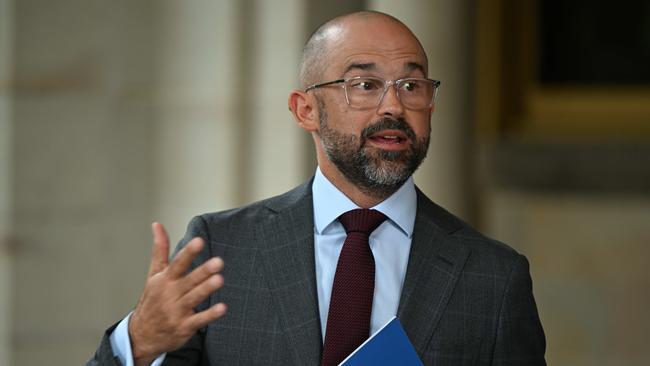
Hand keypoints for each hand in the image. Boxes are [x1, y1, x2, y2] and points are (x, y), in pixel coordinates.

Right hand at [128, 222, 226, 365]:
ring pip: (194, 298)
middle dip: (203, 271)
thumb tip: (157, 224)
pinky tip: (222, 308)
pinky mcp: (184, 327)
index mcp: (165, 280)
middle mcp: (170, 294)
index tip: (199, 241)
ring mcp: (177, 311)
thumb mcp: (153, 275)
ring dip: (206, 289)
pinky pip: (199, 320)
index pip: (177, 263)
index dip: (188, 253)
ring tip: (220, 279)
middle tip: (218, 262)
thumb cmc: (153, 299)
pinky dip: (210, 314)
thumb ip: (160, 250)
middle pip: (189, 280)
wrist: (141, 335)